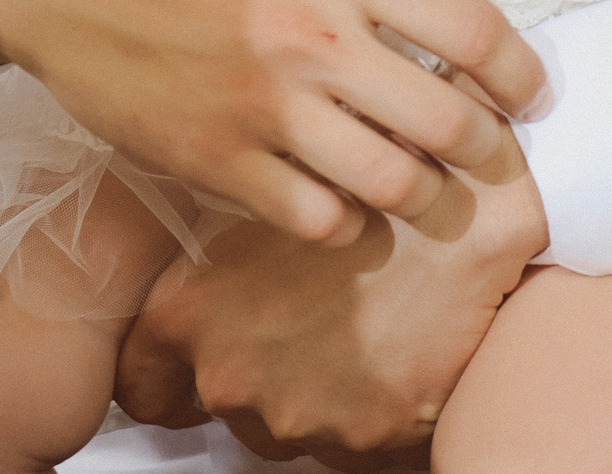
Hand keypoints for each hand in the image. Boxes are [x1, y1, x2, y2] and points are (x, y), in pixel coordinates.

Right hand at [0, 0, 549, 243]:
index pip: (475, 28)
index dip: (522, 72)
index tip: (529, 90)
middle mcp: (310, 32)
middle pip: (450, 123)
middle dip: (490, 149)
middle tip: (489, 152)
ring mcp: (262, 105)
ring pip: (392, 186)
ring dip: (427, 197)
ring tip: (427, 186)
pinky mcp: (214, 160)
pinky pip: (318, 220)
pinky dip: (348, 223)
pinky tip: (347, 200)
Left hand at [116, 125, 547, 469]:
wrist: (471, 201)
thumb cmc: (364, 169)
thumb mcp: (272, 176)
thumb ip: (230, 221)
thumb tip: (224, 205)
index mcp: (190, 308)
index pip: (141, 379)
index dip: (166, 374)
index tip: (197, 359)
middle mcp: (229, 371)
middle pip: (222, 403)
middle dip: (262, 368)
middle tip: (311, 318)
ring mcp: (296, 410)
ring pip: (292, 425)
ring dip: (319, 390)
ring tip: (364, 326)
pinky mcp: (366, 432)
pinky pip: (357, 442)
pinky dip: (375, 406)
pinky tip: (400, 349)